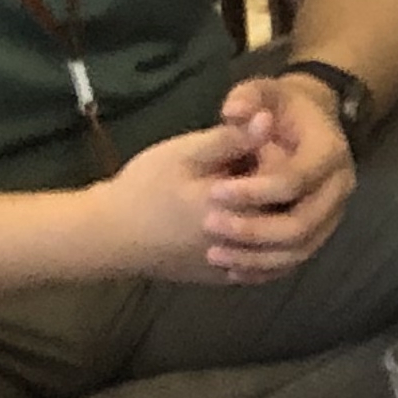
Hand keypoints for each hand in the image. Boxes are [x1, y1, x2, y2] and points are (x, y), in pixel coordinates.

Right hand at [86, 124, 272, 284]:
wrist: (108, 235)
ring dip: (282, 220)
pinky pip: (264, 266)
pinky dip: (271, 245)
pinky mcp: (224, 279)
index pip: (287, 182)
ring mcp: (236, 266)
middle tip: (261, 169)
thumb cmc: (145, 187)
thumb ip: (231, 139)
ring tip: (259, 196)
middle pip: (289, 215)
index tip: (263, 145)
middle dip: (284, 191)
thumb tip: (269, 118)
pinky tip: (261, 224)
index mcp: (237, 208)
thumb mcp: (185, 154)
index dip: (281, 157)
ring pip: (282, 245)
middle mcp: (244, 243)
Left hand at [198, 71, 360, 281]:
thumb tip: (235, 112)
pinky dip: (264, 269)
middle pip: (301, 224)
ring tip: (214, 254)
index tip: (213, 191)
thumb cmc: (282, 107)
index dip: (254, 190)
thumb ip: (248, 98)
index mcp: (329, 152)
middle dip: (253, 230)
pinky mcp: (319, 232)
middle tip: (209, 225)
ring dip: (256, 257)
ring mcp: (332, 214)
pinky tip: (231, 269)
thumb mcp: (265, 91)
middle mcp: (339, 188)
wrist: (307, 124)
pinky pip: (295, 261)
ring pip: (299, 250)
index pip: (295, 181)